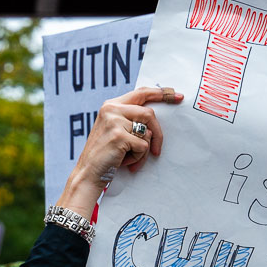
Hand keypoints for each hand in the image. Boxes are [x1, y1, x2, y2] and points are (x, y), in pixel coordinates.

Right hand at [56, 86, 184, 214]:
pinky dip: (139, 158)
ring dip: (143, 150)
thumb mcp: (116, 131)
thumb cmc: (106, 155)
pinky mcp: (118, 136)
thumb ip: (131, 120)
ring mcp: (114, 121)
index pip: (141, 93)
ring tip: (130, 158)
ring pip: (147, 132)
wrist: (88, 173)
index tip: (178, 96)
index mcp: (111, 105)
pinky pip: (143, 146)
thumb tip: (155, 120)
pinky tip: (125, 162)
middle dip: (157, 134)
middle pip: (149, 114)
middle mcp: (111, 109)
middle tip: (157, 151)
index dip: (161, 93)